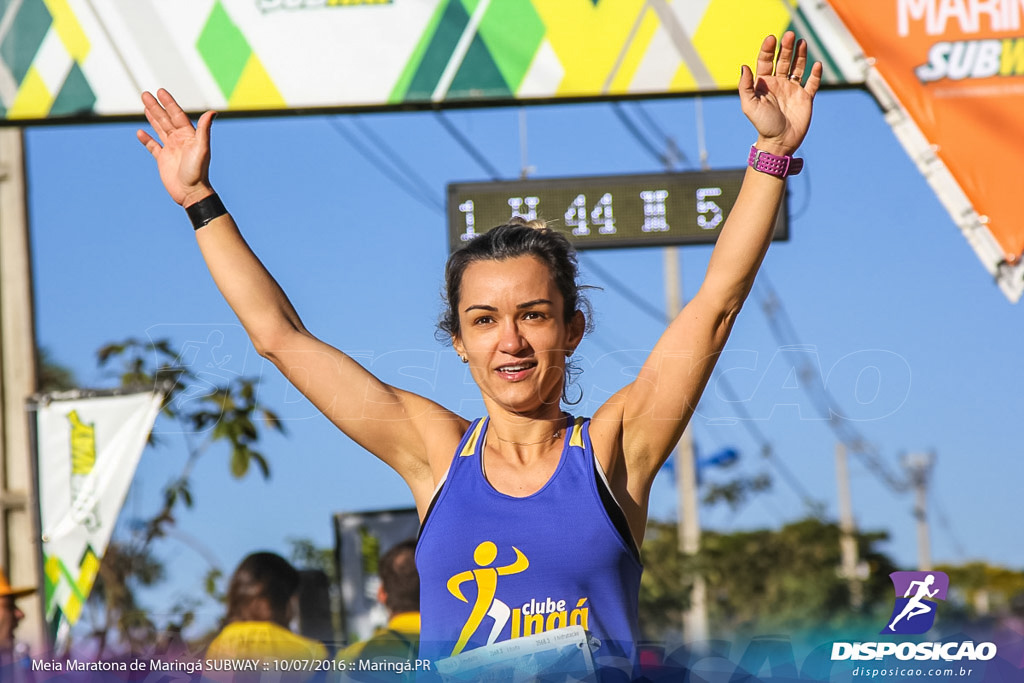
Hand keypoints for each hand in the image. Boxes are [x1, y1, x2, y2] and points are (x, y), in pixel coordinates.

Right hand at [137, 89, 215, 206]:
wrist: (191, 192)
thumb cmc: (198, 171)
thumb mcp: (202, 149)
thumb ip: (204, 130)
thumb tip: (212, 112)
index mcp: (189, 136)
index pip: (177, 115)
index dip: (169, 103)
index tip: (160, 92)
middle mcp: (180, 140)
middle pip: (165, 119)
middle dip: (156, 107)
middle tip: (145, 94)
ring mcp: (171, 149)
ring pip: (159, 129)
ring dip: (152, 117)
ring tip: (144, 105)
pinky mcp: (163, 160)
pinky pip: (153, 146)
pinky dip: (147, 139)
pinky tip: (140, 132)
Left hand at [739, 32, 821, 156]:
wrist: (779, 142)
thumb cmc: (762, 125)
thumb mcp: (749, 106)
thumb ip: (745, 86)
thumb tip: (744, 66)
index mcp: (764, 84)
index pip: (766, 61)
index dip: (768, 49)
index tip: (771, 38)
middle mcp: (779, 84)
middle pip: (784, 60)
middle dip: (786, 47)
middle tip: (790, 34)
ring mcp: (793, 89)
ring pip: (798, 67)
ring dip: (800, 55)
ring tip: (802, 42)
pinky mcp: (806, 98)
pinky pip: (812, 83)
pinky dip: (816, 74)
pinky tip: (817, 65)